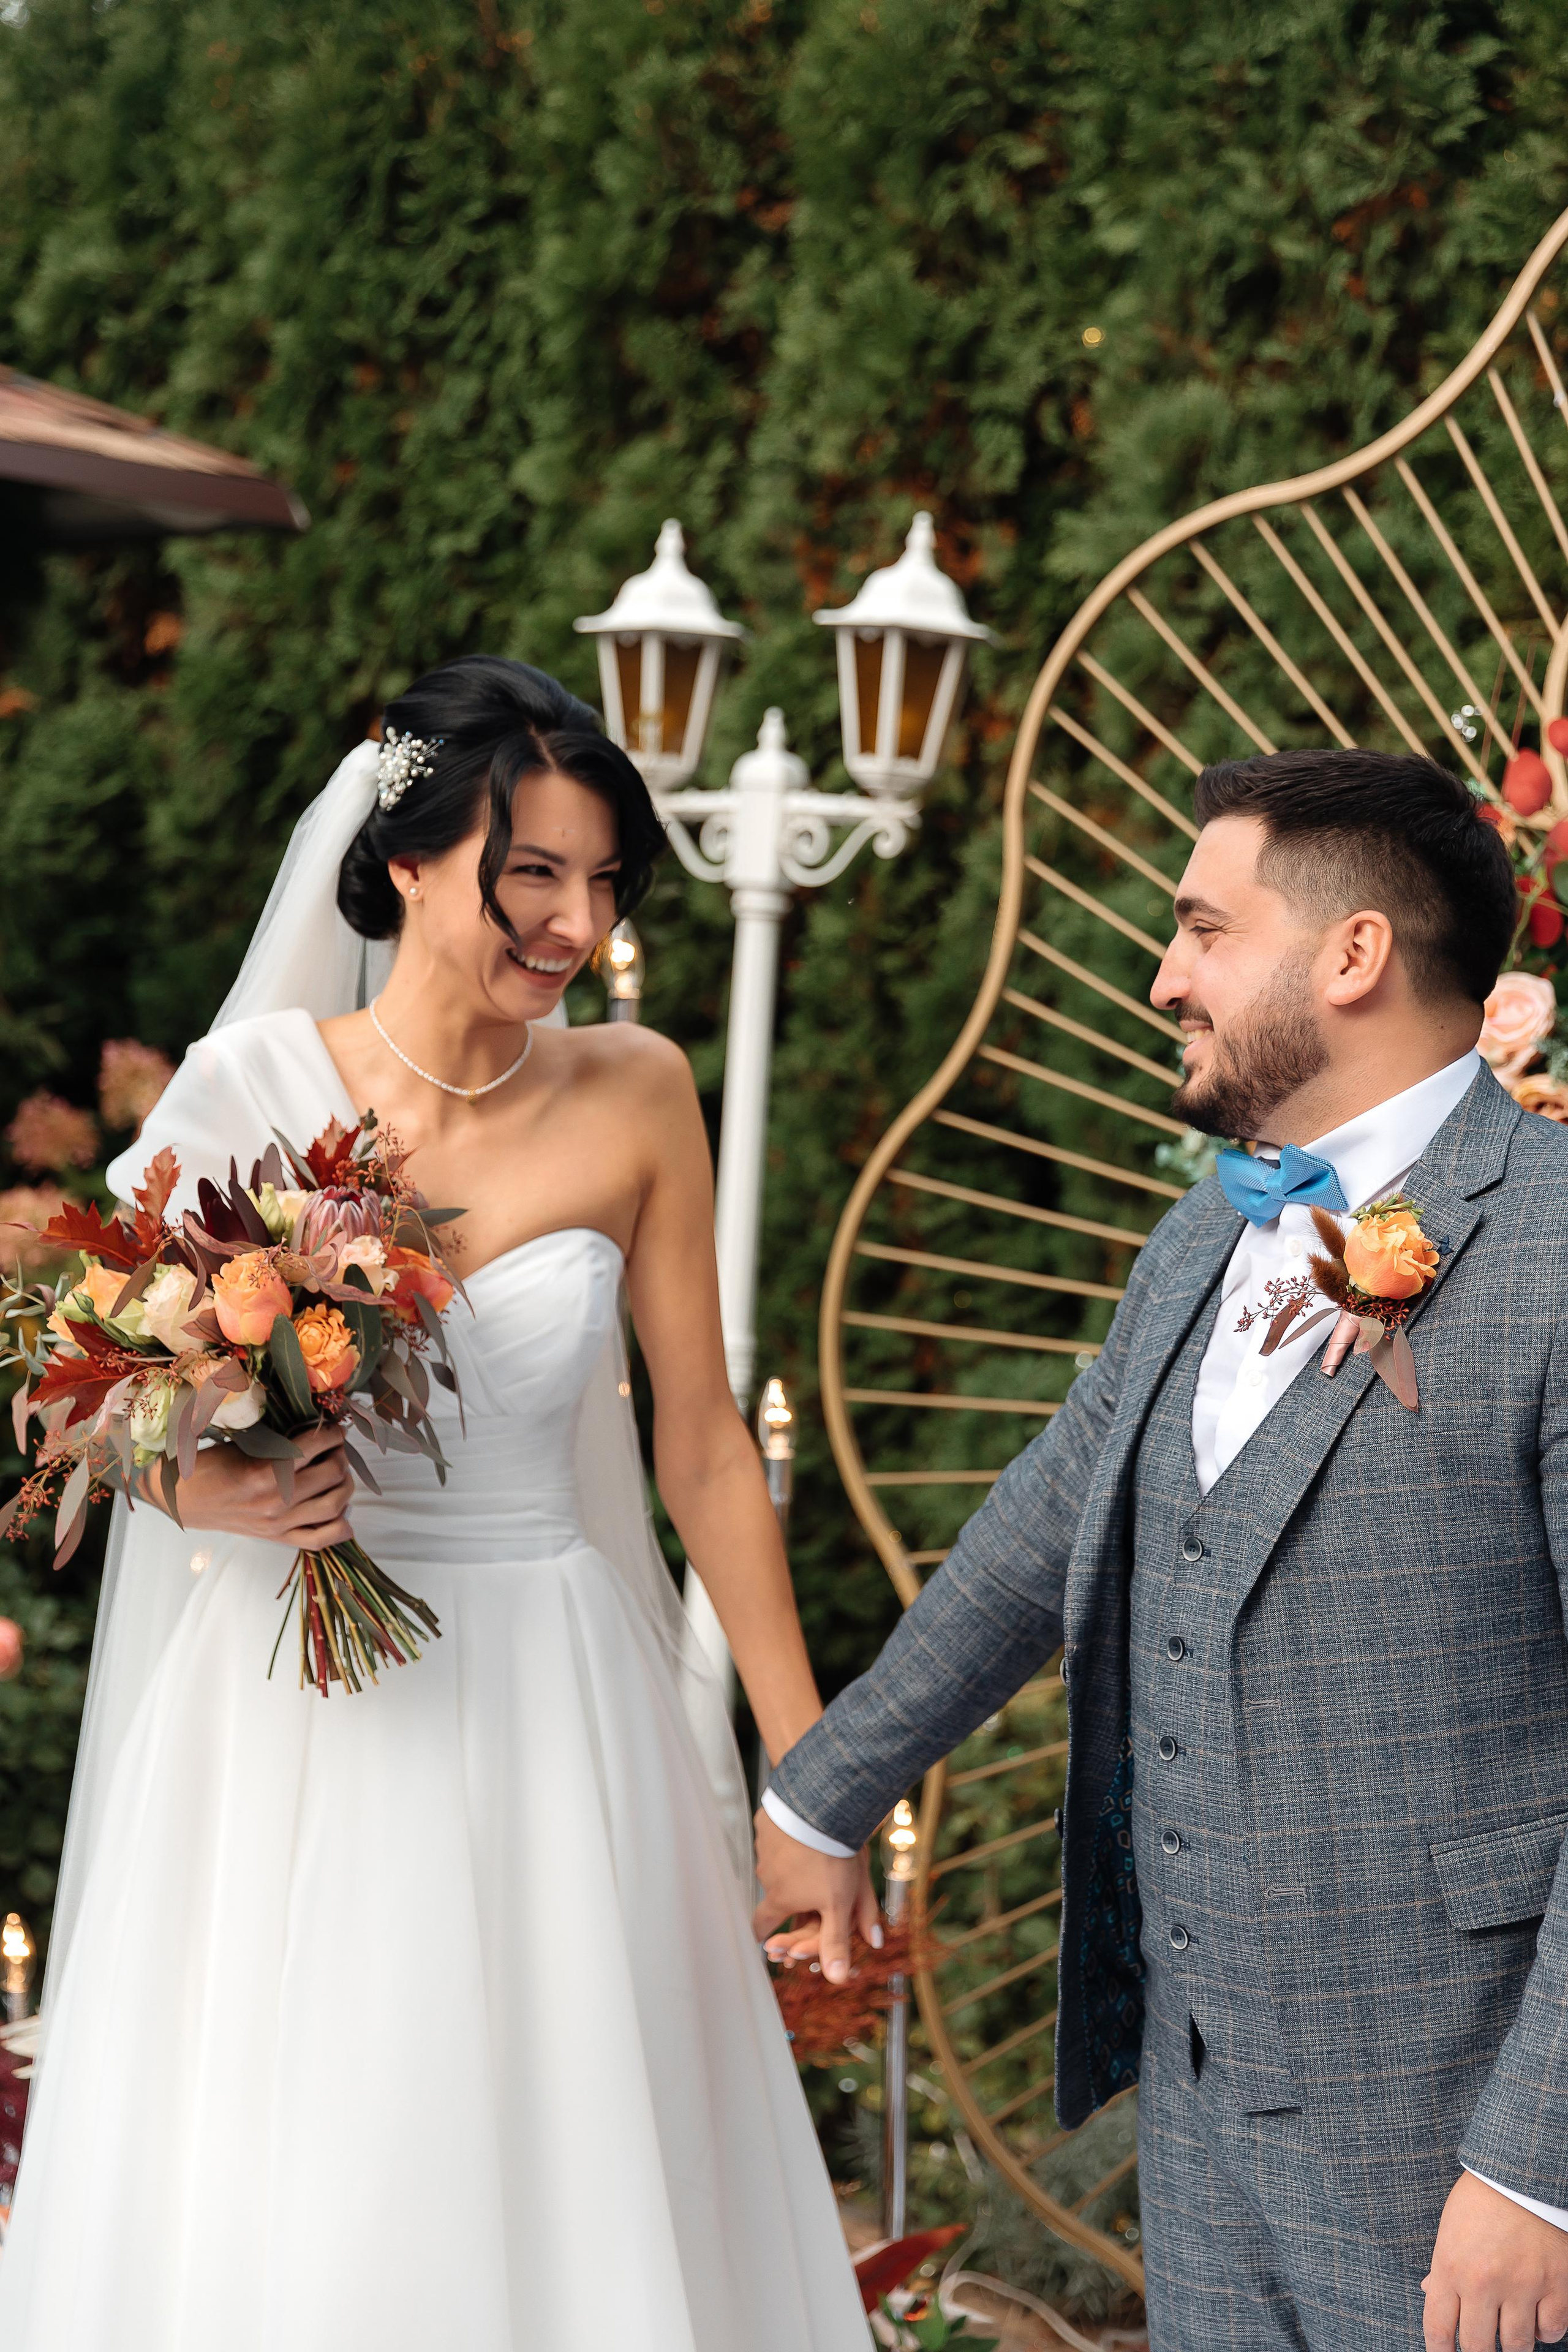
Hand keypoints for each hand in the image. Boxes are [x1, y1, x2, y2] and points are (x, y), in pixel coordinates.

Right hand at [145, 1425, 354, 1551]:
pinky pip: (321, 1540)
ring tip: (338, 1472)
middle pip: (332, 1474)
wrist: (183, 1499)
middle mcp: (276, 1501)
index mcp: (265, 1472)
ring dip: (345, 1484)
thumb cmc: (211, 1465)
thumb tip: (317, 1426)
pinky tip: (342, 1510)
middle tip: (335, 1447)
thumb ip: (280, 1439)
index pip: (316, 1446)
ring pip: (334, 1505)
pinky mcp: (277, 1539)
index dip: (332, 1432)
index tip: (333, 1427)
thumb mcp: (243, 1444)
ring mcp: (278, 1524)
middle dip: (340, 1455)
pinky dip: (340, 1527)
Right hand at [751, 1805, 881, 1983]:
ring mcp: (764, 1847)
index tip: (764, 1938)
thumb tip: (838, 1978)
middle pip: (772, 1890)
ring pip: (774, 1860)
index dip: (764, 1933)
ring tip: (809, 1849)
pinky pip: (774, 1832)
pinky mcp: (767, 1822)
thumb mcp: (839, 1905)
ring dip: (787, 1860)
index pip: (762, 1924)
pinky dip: (786, 1834)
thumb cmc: (832, 1860)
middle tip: (798, 1884)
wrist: (821, 1809)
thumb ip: (836, 1943)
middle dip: (783, 1892)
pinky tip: (801, 1825)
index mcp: (780, 1898)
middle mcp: (766, 1875)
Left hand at [1423, 2171, 1567, 2350]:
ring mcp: (1522, 2286)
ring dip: (1512, 2344)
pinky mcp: (1557, 2285)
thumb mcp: (1450, 2228)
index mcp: (1451, 2267)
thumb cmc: (1482, 2199)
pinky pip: (1551, 2331)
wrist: (1523, 2174)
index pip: (1438, 2328)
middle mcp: (1484, 2283)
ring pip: (1516, 2345)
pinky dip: (1544, 2331)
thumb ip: (1443, 2266)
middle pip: (1477, 2347)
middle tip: (1482, 2346)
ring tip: (1509, 2333)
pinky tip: (1537, 2317)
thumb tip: (1430, 2293)